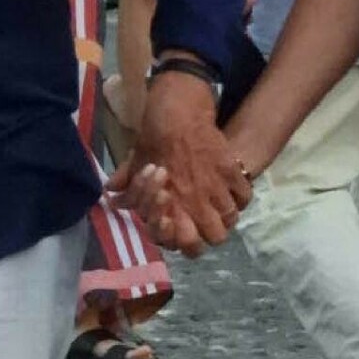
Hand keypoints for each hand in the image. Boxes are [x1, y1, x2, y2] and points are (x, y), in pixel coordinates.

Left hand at [106, 67, 251, 256]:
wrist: (177, 113)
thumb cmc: (153, 140)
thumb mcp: (135, 165)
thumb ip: (127, 187)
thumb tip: (113, 199)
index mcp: (171, 206)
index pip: (187, 244)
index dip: (188, 242)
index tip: (186, 230)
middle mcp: (195, 203)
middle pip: (216, 238)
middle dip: (211, 232)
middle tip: (206, 220)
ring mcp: (216, 188)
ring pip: (231, 219)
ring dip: (225, 214)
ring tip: (218, 204)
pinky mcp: (231, 172)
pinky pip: (245, 197)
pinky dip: (240, 197)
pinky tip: (230, 190)